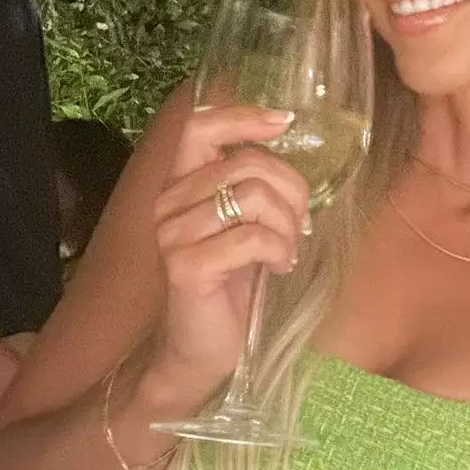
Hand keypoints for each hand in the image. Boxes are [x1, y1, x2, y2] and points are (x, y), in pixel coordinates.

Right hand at [146, 105, 309, 410]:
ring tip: (287, 250)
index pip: (200, 127)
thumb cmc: (230, 287)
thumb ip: (255, 187)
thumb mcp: (245, 227)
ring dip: (286, 225)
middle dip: (290, 192)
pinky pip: (252, 238)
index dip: (243, 118)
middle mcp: (169, 203)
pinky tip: (278, 267)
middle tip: (300, 227)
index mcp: (181, 185)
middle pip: (246, 165)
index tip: (284, 123)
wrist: (199, 352)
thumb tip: (291, 151)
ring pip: (252, 198)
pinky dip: (279, 250)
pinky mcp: (186, 266)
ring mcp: (173, 234)